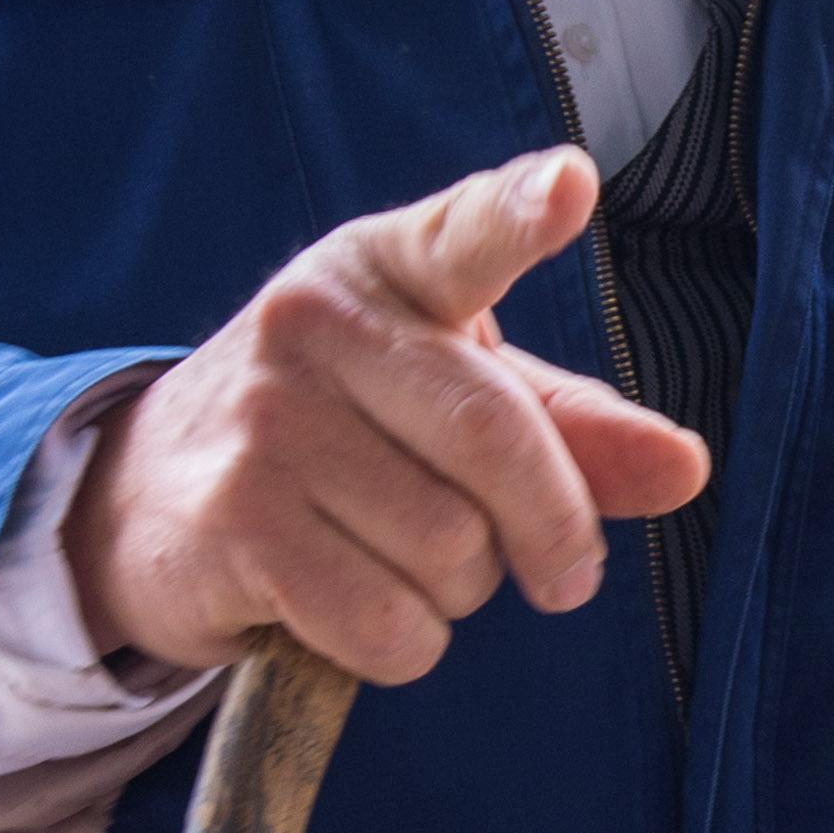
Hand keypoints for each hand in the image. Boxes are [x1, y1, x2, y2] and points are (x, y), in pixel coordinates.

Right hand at [61, 150, 710, 683]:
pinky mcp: (233, 522)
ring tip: (400, 563)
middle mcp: (314, 324)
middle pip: (497, 440)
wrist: (148, 498)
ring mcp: (265, 421)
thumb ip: (573, 429)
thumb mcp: (452, 402)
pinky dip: (401, 646)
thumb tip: (685, 467)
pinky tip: (353, 610)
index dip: (520, 212)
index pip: (462, 234)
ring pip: (449, 549)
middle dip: (555, 530)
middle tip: (565, 577)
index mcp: (387, 269)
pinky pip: (386, 624)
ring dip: (458, 593)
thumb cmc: (343, 437)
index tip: (570, 185)